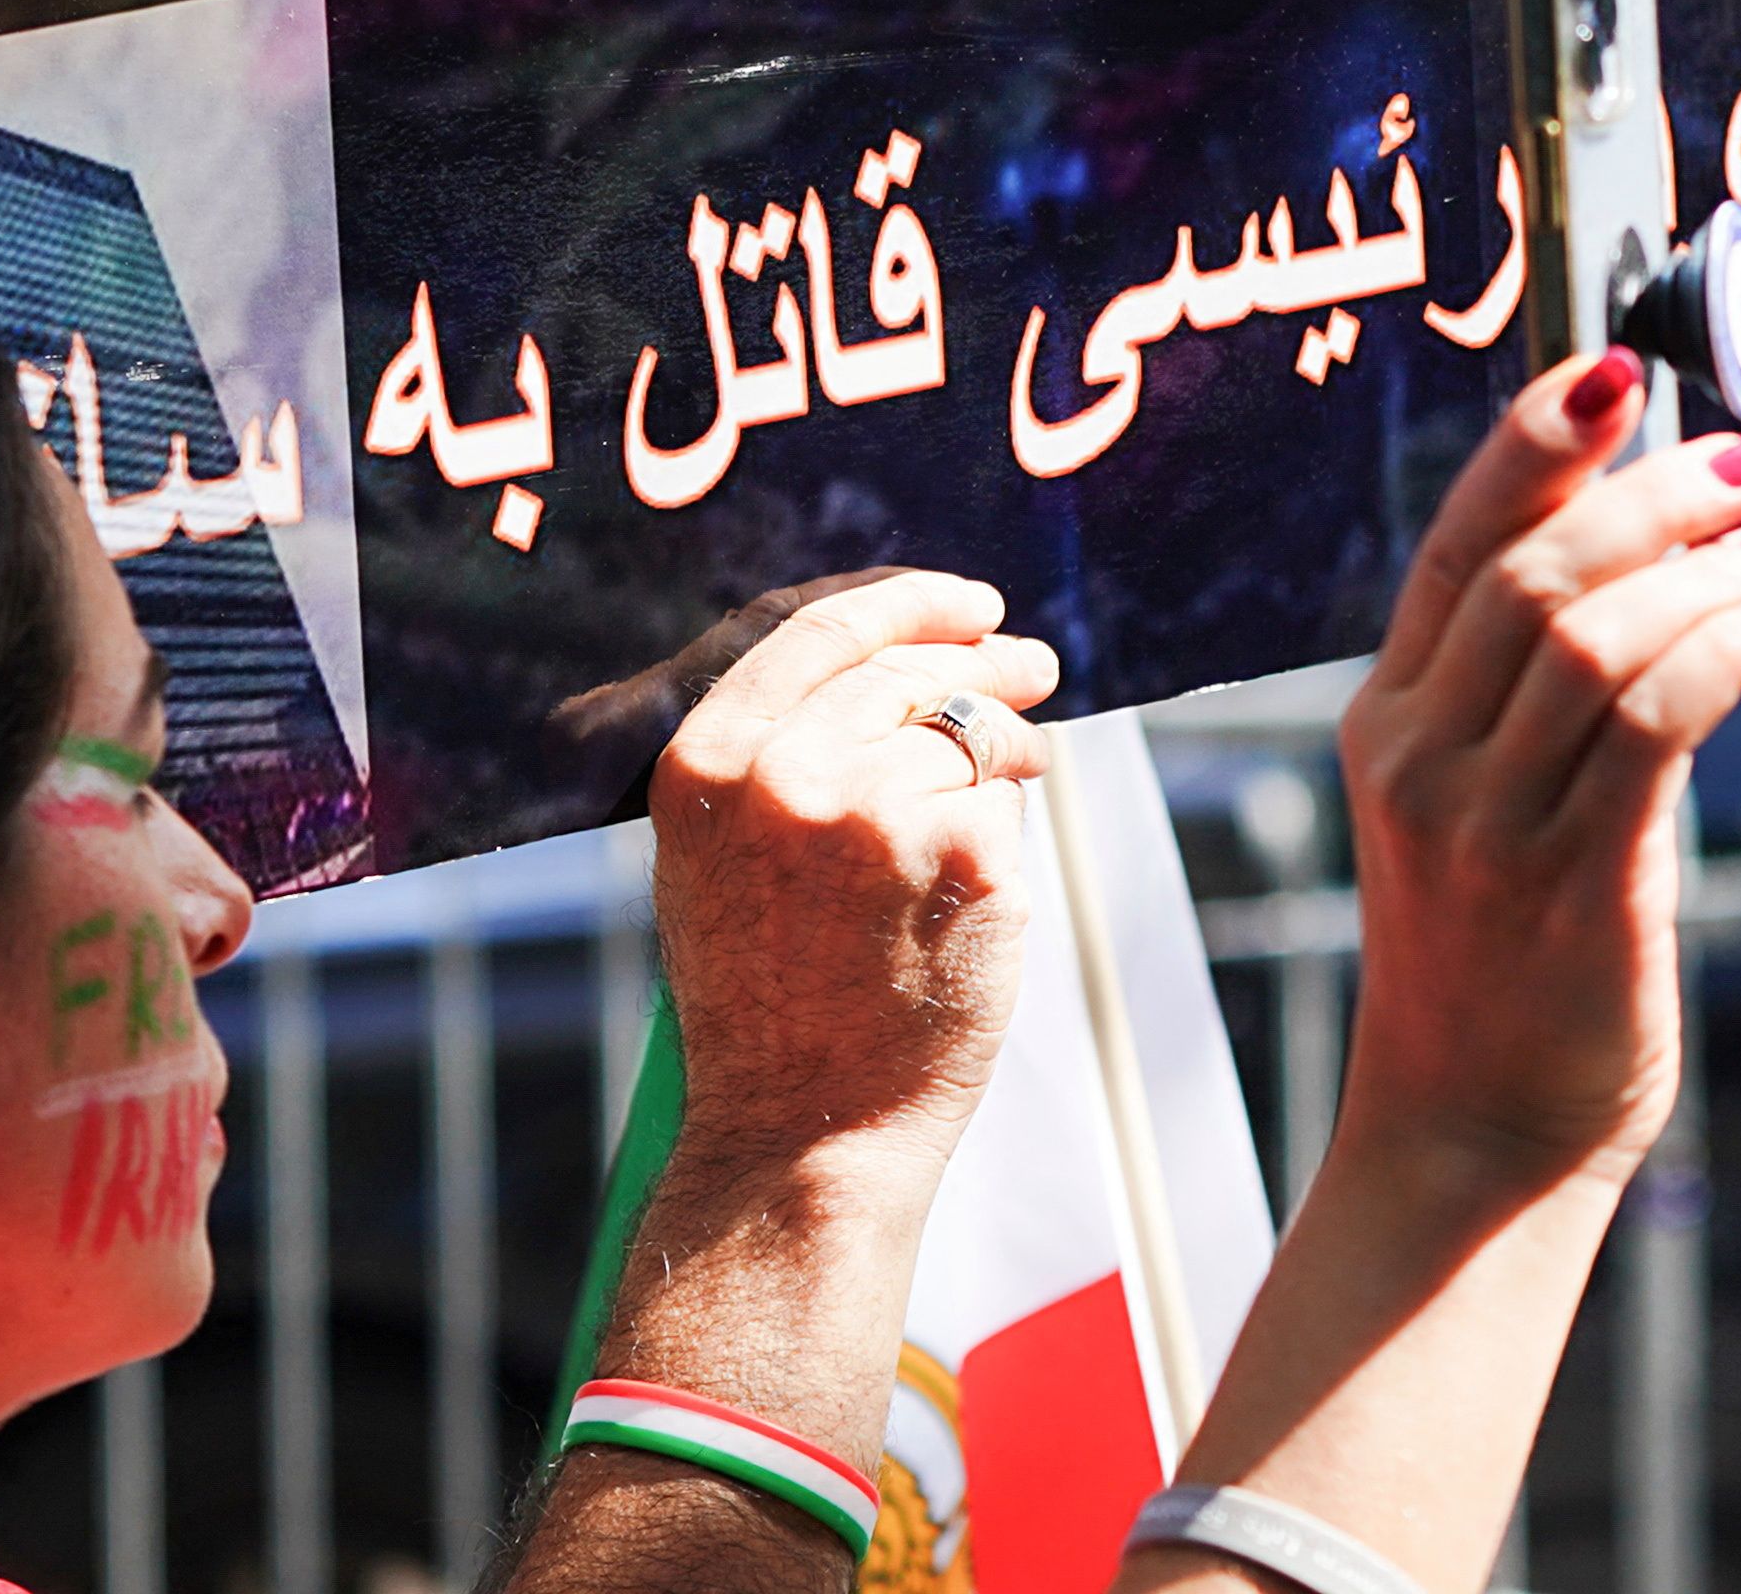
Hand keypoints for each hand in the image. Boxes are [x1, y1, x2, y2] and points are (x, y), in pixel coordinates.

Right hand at [639, 567, 1058, 1200]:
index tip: (966, 606)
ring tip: (1017, 786)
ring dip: (1006, 758)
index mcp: (708, 764)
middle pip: (910, 673)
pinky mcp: (962, 854)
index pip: (818, 632)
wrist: (801, 1136)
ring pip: (968, 741)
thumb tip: (898, 678)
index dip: (907, 604)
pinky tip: (980, 893)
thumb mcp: (717, 864)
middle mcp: (783, 773)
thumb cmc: (767, 1014)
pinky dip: (1007, 838)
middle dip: (986, 664)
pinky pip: (1006, 807)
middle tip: (1033, 667)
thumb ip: (779, 760)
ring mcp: (876, 812)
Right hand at [1328, 345, 1740, 1194]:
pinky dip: (1730, 644)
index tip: (1618, 367)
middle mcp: (1418, 757)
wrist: (1471, 1138)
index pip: (1455, 543)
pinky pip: (1656, 721)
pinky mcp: (1570, 883)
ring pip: (1594, 635)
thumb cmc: (1501, 965)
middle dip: (1652, 491)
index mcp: (1386, 720)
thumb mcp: (1486, 807)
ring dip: (1707, 567)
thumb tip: (1668, 557)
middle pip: (1533, 571)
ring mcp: (1484, 823)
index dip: (1535, 443)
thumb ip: (1543, 693)